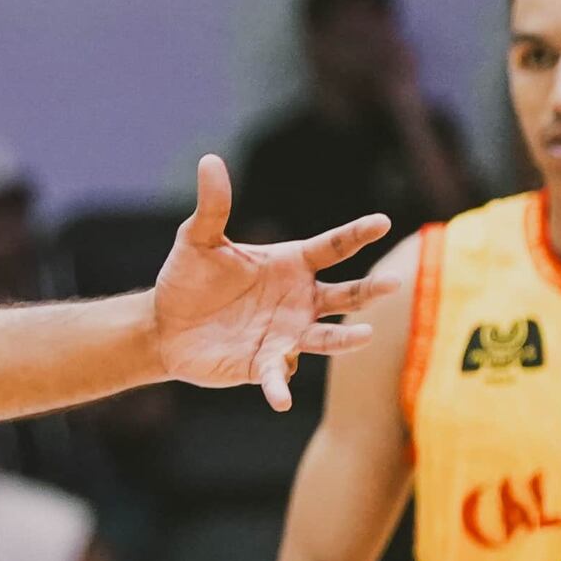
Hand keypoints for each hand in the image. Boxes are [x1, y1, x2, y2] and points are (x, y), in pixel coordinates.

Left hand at [142, 158, 384, 410]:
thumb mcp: (197, 240)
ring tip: (363, 336)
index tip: (383, 223)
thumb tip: (210, 160)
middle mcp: (298, 299)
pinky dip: (280, 386)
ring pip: (325, 337)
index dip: (357, 234)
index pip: (332, 247)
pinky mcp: (264, 364)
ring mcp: (286, 334)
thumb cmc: (188, 278)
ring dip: (344, 338)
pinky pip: (278, 376)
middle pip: (344, 294)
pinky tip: (281, 400)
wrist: (165, 326)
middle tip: (395, 284)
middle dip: (369, 291)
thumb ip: (212, 206)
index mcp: (290, 264)